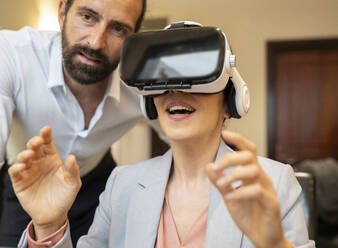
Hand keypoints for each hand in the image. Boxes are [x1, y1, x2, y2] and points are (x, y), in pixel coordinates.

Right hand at [8, 126, 81, 239]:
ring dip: (25, 154)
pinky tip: (22, 167)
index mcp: (52, 160)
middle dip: (34, 142)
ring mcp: (29, 172)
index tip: (46, 129)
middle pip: (33, 148)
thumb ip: (72, 171)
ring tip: (29, 155)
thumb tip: (71, 156)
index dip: (46, 136)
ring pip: (23, 157)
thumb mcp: (73, 184)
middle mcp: (40, 163)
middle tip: (37, 142)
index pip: (48, 144)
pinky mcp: (20, 182)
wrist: (55, 215)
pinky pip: (15, 172)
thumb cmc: (65, 197)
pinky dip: (16, 167)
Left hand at [206, 131, 291, 247]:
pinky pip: (258, 191)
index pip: (248, 150)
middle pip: (250, 156)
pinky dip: (242, 192)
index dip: (238, 140)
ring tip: (222, 185)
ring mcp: (268, 190)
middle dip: (230, 157)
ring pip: (254, 171)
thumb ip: (220, 182)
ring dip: (234, 175)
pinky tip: (231, 198)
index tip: (224, 134)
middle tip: (216, 166)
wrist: (262, 237)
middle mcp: (261, 178)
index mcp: (252, 174)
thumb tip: (208, 166)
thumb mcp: (229, 196)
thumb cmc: (249, 214)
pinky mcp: (272, 203)